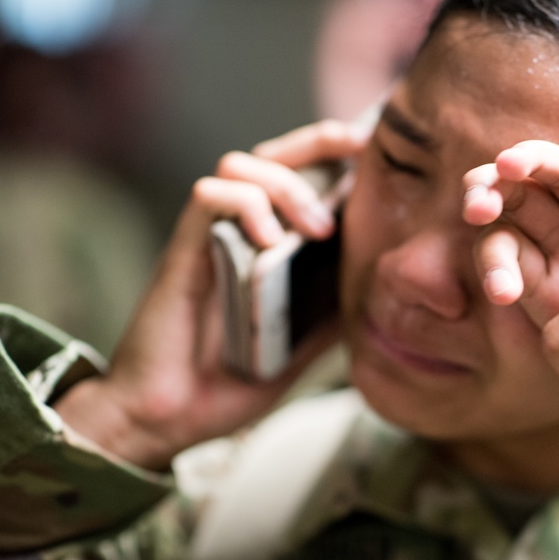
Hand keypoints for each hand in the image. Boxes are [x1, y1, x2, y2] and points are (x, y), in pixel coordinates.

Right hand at [55, 119, 369, 469]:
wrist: (174, 417)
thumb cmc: (235, 379)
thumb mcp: (306, 344)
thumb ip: (336, 309)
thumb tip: (383, 287)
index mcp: (272, 245)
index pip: (302, 176)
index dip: (337, 155)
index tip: (376, 153)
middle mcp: (241, 231)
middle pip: (274, 153)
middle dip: (319, 142)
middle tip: (358, 154)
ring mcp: (211, 237)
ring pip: (240, 163)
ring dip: (287, 184)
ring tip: (318, 230)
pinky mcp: (184, 250)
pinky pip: (208, 197)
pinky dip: (245, 205)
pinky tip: (269, 241)